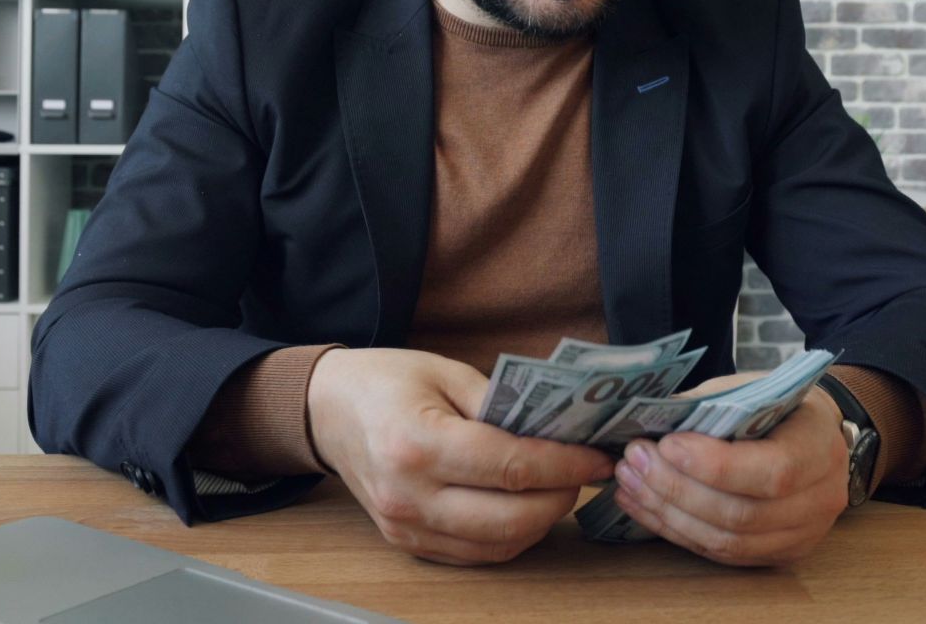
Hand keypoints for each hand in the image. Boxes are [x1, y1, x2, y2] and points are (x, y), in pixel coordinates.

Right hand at [307, 347, 615, 565]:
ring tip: (558, 487)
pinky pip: (475, 554)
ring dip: (540, 521)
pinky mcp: (406, 542)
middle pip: (511, 518)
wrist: (327, 410)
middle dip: (561, 498)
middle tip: (583, 472)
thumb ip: (502, 402)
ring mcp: (405, 526)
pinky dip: (511, 536)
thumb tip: (558, 430)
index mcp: (417, 444)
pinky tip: (525, 506)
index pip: (511, 467)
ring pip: (498, 545)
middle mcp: (409, 494)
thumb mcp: (446, 372)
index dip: (565, 465)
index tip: (598, 457)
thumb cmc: (386, 382)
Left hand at [610, 372, 849, 566]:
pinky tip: (644, 506)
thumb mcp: (751, 389)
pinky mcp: (777, 554)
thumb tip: (645, 417)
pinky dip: (677, 531)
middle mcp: (820, 501)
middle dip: (678, 489)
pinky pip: (722, 553)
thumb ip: (706, 406)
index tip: (667, 444)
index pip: (771, 472)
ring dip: (669, 514)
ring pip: (727, 541)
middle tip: (635, 461)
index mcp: (819, 449)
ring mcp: (801, 535)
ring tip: (629, 484)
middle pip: (742, 513)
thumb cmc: (779, 405)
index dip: (714, 466)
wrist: (816, 435)